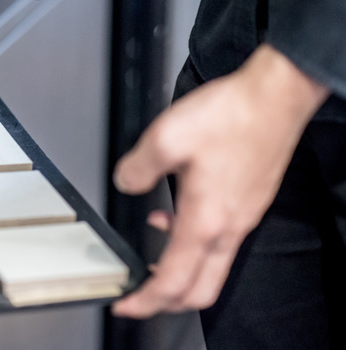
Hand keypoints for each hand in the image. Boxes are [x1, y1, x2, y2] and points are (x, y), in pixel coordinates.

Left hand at [111, 45, 328, 317]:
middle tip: (140, 297)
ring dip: (180, 271)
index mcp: (206, 220)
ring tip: (151, 259)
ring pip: (211, 268)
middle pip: (200, 290)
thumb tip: (126, 183)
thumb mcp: (166, 137)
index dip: (145, 301)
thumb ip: (138, 167)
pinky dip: (192, 243)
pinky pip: (219, 240)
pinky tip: (173, 215)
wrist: (275, 96)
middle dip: (167, 302)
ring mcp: (242, 217)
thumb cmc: (232, 115)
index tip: (126, 305)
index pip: (173, 282)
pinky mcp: (248, 203)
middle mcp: (229, 227)